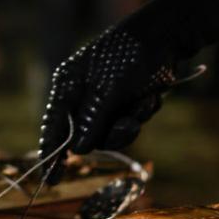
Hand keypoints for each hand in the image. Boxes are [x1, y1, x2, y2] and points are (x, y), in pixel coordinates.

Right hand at [38, 0, 218, 177]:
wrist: (167, 36)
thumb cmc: (130, 56)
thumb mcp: (109, 89)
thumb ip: (92, 120)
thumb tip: (79, 150)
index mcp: (68, 85)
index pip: (53, 126)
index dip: (51, 155)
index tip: (52, 181)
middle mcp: (83, 94)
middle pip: (87, 136)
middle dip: (111, 133)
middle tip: (128, 123)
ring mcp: (106, 98)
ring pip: (110, 133)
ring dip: (129, 124)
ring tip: (142, 105)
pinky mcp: (125, 101)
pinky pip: (128, 123)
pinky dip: (140, 113)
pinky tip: (149, 96)